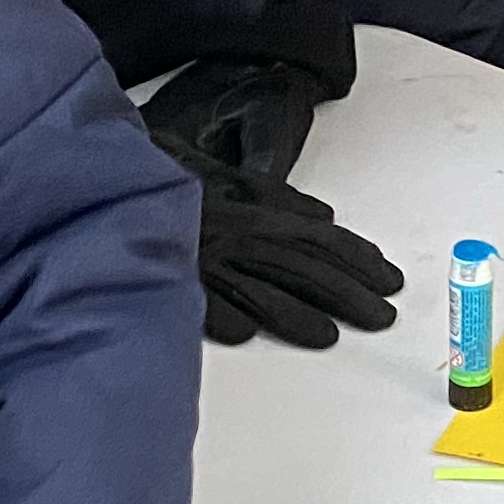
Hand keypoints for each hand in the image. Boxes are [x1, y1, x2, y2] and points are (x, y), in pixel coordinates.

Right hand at [161, 135, 401, 346]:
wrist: (116, 168)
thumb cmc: (170, 175)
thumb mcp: (229, 178)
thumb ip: (276, 200)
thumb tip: (324, 217)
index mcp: (255, 212)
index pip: (319, 237)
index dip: (358, 258)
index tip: (388, 278)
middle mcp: (237, 234)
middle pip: (301, 267)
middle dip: (347, 293)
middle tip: (382, 317)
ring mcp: (204, 257)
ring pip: (256, 287)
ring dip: (295, 313)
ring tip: (328, 336)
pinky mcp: (170, 273)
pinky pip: (194, 295)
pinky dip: (218, 310)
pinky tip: (242, 331)